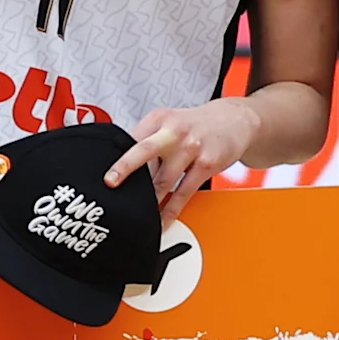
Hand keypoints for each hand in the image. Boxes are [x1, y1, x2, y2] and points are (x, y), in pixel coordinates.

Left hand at [106, 98, 260, 212]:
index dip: (116, 158)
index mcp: (158, 119)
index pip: (131, 140)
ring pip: (163, 180)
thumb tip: (122, 167)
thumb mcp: (168, 122)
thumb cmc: (196, 125)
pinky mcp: (207, 164)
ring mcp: (191, 147)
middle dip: (126, 167)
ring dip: (149, 200)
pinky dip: (171, 210)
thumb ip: (146, 140)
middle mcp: (173, 131)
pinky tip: (162, 220)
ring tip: (136, 215)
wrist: (235, 120)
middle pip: (144, 150)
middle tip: (111, 183)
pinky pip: (184, 193)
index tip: (103, 174)